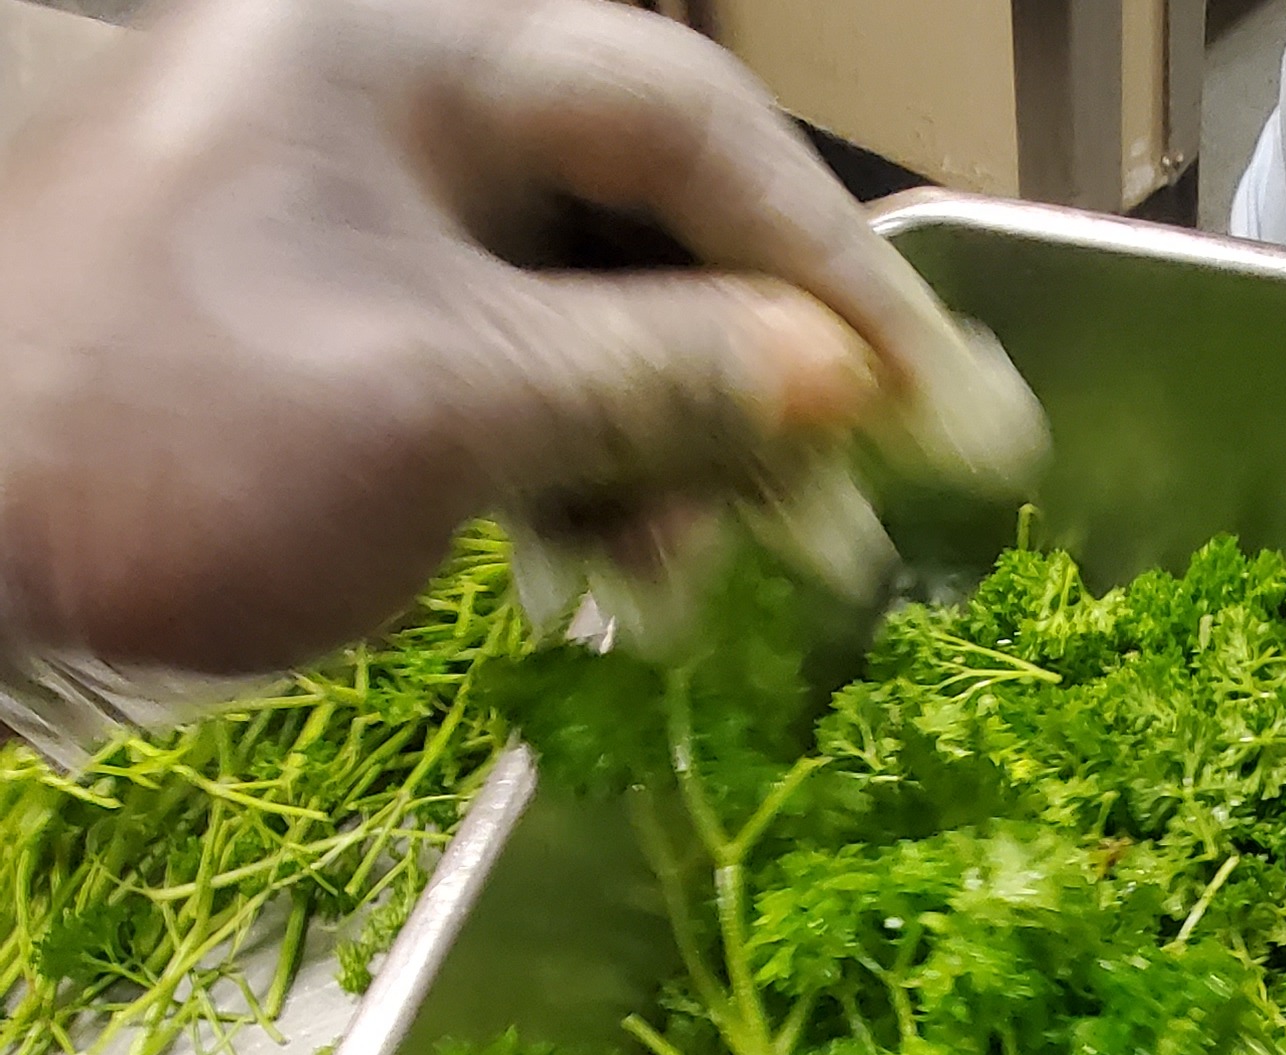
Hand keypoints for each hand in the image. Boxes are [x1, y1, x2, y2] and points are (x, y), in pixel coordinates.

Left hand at [0, 0, 1041, 676]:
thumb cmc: (165, 447)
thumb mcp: (441, 409)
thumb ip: (660, 378)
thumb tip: (841, 381)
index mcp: (409, 56)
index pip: (686, 123)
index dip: (830, 266)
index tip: (941, 403)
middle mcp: (405, 118)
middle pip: (658, 227)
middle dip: (762, 387)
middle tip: (851, 526)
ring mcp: (381, 237)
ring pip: (605, 327)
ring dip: (685, 461)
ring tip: (726, 588)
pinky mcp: (365, 349)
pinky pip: (532, 396)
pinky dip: (597, 489)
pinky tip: (627, 586)